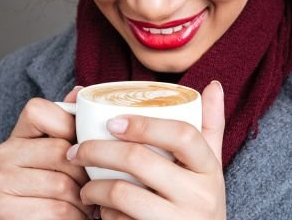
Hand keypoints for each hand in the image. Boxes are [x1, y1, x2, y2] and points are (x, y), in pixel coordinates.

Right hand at [0, 87, 94, 218]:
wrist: (48, 219)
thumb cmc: (64, 177)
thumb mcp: (69, 143)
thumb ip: (72, 117)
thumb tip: (79, 91)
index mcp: (19, 131)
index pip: (39, 110)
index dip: (68, 124)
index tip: (82, 141)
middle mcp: (2, 153)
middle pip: (58, 150)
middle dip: (85, 169)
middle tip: (94, 179)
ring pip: (61, 184)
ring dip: (83, 197)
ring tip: (88, 199)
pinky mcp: (4, 211)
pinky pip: (55, 210)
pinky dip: (74, 216)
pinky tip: (75, 215)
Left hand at [67, 80, 225, 219]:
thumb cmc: (201, 199)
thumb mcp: (210, 164)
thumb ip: (210, 125)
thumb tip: (214, 85)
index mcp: (209, 168)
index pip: (183, 134)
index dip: (145, 124)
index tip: (112, 121)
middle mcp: (199, 196)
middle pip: (140, 160)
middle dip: (99, 151)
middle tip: (77, 150)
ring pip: (123, 194)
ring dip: (94, 187)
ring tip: (85, 185)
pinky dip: (104, 215)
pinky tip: (101, 210)